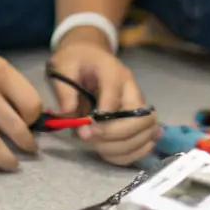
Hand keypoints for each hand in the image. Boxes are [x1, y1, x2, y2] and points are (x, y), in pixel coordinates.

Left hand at [50, 32, 159, 166]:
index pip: (115, 97)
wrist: (89, 56)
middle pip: (140, 119)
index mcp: (114, 72)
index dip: (101, 119)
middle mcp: (132, 89)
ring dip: (120, 148)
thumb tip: (68, 113)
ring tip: (95, 146)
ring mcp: (138, 106)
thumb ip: (64, 88)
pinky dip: (127, 154)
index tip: (82, 130)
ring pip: (146, 134)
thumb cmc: (76, 61)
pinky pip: (142, 143)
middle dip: (115, 136)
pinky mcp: (138, 120)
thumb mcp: (63, 65)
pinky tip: (107, 151)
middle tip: (88, 138)